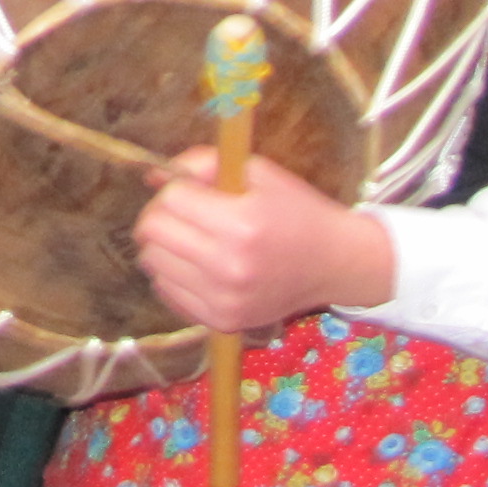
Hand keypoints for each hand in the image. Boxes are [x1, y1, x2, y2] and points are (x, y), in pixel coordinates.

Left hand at [134, 147, 394, 334]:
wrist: (335, 264)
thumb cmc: (298, 212)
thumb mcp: (259, 172)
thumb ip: (204, 164)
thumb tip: (153, 176)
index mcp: (242, 224)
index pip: (171, 200)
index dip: (173, 187)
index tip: (188, 190)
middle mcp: (229, 267)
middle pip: (152, 234)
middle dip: (160, 214)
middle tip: (182, 213)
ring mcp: (224, 300)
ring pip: (153, 264)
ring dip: (163, 246)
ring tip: (191, 239)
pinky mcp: (221, 322)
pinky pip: (167, 293)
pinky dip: (173, 275)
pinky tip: (198, 266)